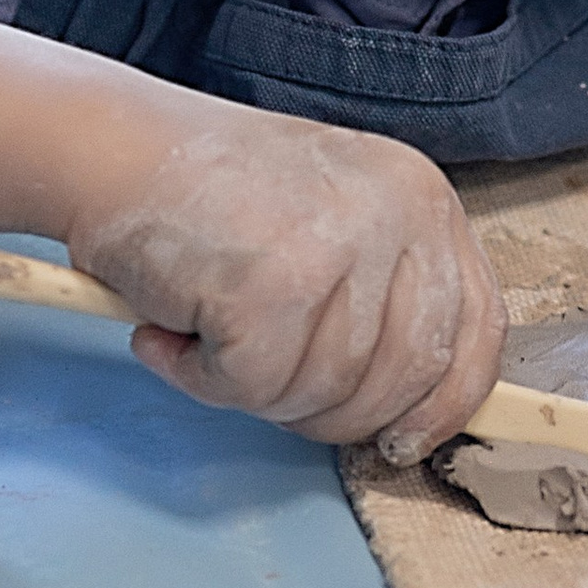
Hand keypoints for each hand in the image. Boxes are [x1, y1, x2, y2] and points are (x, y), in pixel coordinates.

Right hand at [70, 106, 506, 456]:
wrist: (111, 146)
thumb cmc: (209, 195)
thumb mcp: (334, 220)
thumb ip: (386, 298)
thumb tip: (417, 410)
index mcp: (422, 199)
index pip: (476, 330)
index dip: (444, 405)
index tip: (404, 441)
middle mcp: (396, 214)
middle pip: (402, 380)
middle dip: (330, 410)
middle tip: (261, 378)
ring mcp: (338, 246)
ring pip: (325, 394)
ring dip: (254, 389)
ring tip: (210, 328)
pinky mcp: (272, 285)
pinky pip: (252, 389)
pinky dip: (200, 377)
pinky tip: (175, 327)